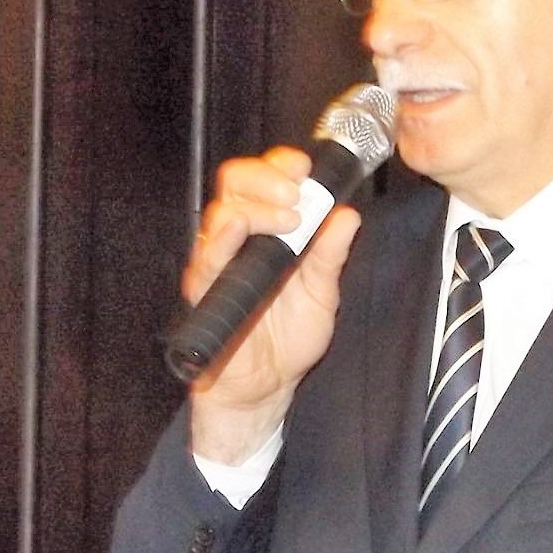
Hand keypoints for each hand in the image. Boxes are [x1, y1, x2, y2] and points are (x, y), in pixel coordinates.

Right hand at [185, 146, 361, 463]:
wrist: (266, 387)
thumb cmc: (289, 338)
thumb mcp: (323, 294)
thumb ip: (331, 255)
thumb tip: (348, 215)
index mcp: (267, 231)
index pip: (265, 180)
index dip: (283, 165)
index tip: (307, 166)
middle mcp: (239, 239)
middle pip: (236, 183)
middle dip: (266, 176)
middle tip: (297, 190)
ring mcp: (219, 263)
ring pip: (221, 212)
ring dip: (256, 206)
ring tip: (289, 218)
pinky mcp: (205, 291)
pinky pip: (206, 259)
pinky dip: (222, 240)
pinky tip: (239, 230)